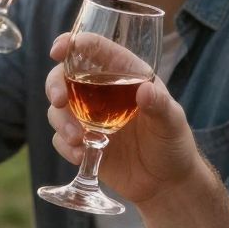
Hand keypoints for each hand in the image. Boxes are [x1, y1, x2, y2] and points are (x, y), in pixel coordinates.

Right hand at [45, 33, 199, 206]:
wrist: (166, 184)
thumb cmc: (173, 144)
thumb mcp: (172, 123)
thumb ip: (159, 106)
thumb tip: (145, 90)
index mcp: (125, 75)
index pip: (96, 50)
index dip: (73, 43)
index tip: (59, 49)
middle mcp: (102, 92)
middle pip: (65, 76)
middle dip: (55, 85)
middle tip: (58, 100)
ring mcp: (89, 118)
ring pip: (58, 109)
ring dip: (61, 122)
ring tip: (77, 140)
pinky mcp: (82, 142)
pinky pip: (60, 138)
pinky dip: (65, 145)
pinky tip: (81, 155)